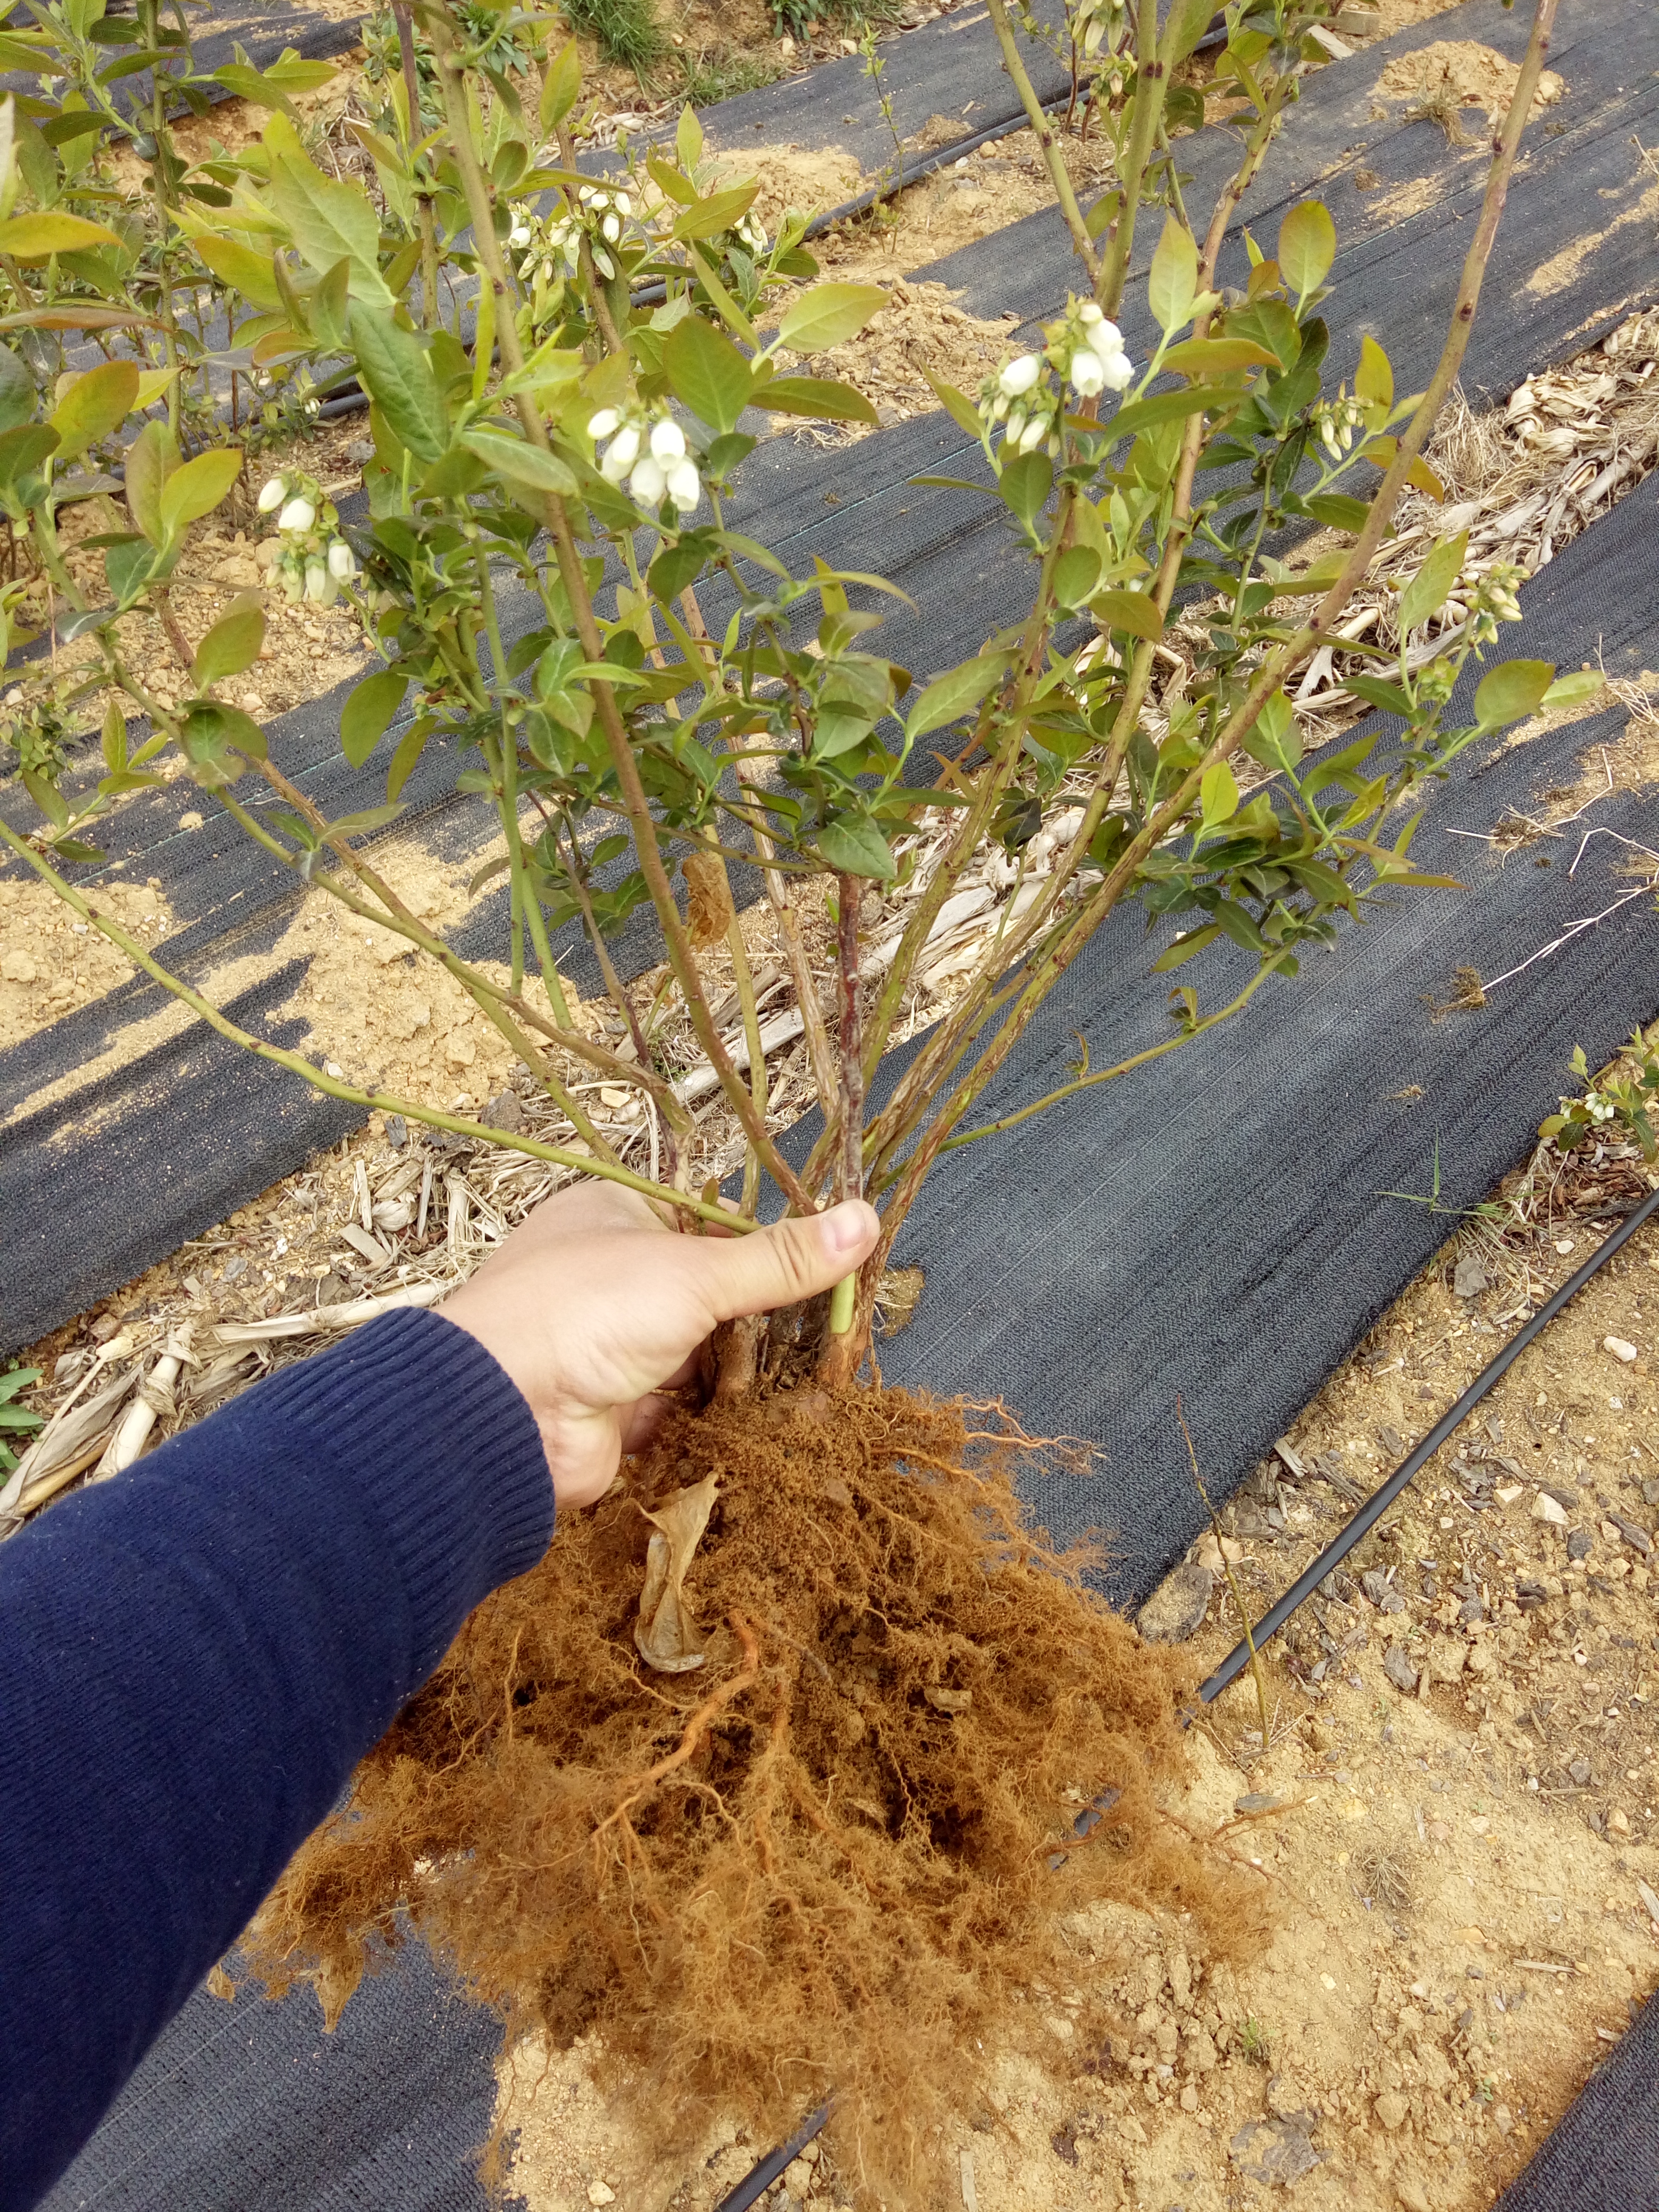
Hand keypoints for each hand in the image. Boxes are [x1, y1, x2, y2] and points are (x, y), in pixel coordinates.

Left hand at [439, 1180, 879, 1511]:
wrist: (500, 1414)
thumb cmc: (585, 1309)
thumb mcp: (696, 1270)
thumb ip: (780, 1258)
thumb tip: (865, 1220)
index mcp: (617, 1215)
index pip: (710, 1219)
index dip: (767, 1242)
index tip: (831, 1260)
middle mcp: (612, 1277)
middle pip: (712, 1292)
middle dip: (767, 1315)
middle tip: (838, 1328)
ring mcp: (614, 1347)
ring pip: (704, 1354)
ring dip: (752, 1370)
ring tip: (823, 1376)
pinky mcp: (620, 1412)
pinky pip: (689, 1410)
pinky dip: (726, 1416)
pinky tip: (783, 1420)